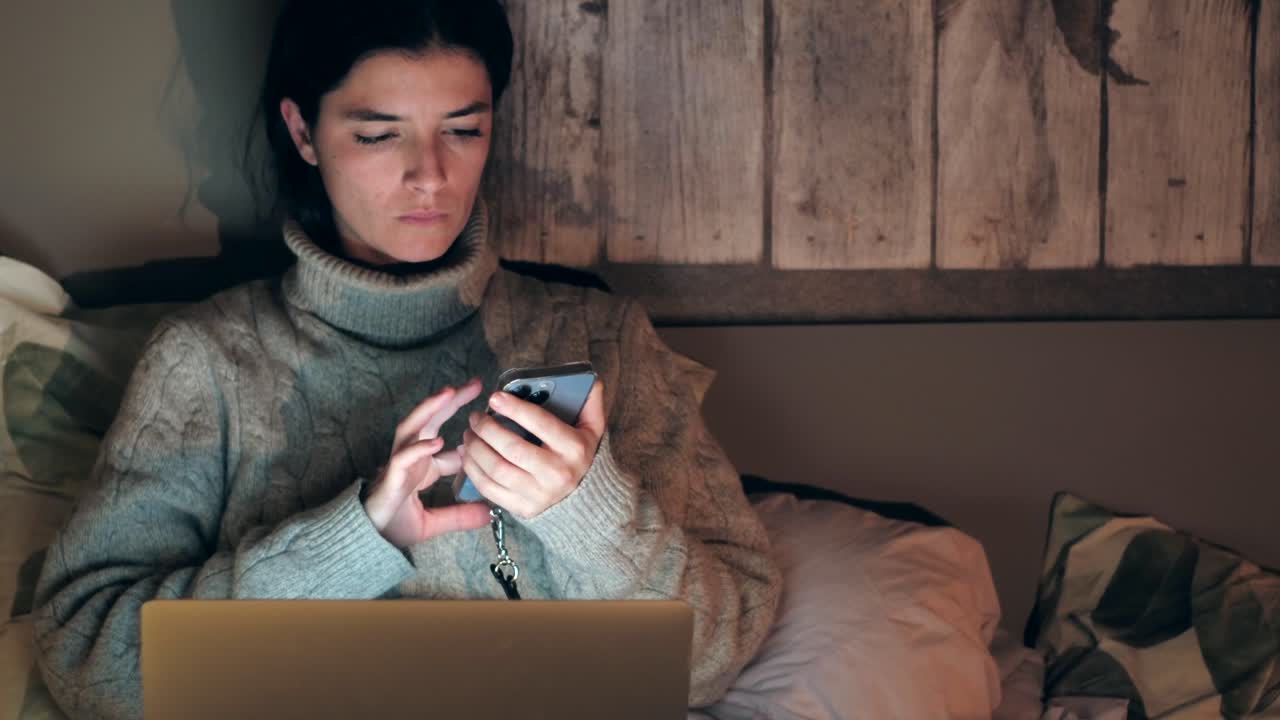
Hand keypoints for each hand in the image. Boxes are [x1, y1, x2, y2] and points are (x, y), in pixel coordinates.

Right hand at [364, 379, 491, 547]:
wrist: (366, 542)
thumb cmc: (393, 527)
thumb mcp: (434, 522)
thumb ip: (459, 516)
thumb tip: (487, 514)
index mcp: (421, 466)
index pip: (445, 439)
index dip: (468, 429)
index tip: (491, 419)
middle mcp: (410, 459)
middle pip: (430, 421)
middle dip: (450, 401)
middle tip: (474, 384)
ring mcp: (399, 465)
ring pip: (412, 428)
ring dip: (429, 409)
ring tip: (449, 393)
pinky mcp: (390, 478)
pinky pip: (403, 458)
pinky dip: (419, 449)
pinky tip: (436, 442)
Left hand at [460, 381, 606, 518]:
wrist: (586, 499)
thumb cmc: (581, 454)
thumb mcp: (592, 427)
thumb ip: (590, 401)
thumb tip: (588, 378)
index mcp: (574, 448)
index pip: (540, 424)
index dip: (514, 409)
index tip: (494, 397)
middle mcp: (557, 473)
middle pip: (512, 448)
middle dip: (487, 429)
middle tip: (475, 417)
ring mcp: (539, 494)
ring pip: (496, 470)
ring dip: (476, 449)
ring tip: (469, 434)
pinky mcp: (524, 508)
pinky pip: (490, 489)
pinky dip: (473, 470)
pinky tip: (468, 455)